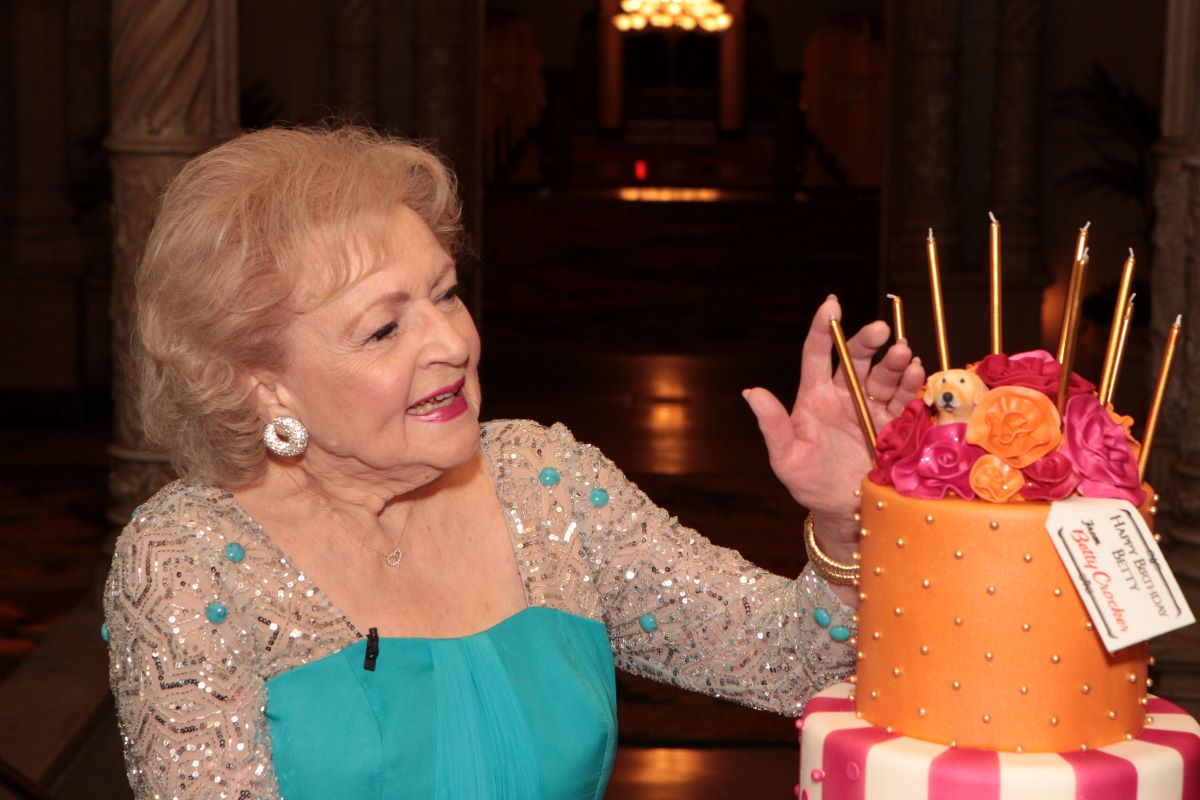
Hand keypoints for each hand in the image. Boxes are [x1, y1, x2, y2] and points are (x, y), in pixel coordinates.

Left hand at [743, 295, 924, 553]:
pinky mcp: (894, 424)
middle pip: (855, 358)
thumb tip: (752, 393)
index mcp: (814, 396)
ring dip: (893, 361)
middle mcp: (843, 396)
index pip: (817, 353)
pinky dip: (911, 383)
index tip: (831, 302)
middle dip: (867, 341)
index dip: (823, 327)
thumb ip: (773, 425)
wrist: (844, 511)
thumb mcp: (785, 457)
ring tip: (901, 353)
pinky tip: (915, 372)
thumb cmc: (808, 483)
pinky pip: (903, 398)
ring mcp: (871, 408)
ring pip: (882, 375)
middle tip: (879, 331)